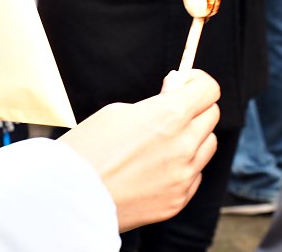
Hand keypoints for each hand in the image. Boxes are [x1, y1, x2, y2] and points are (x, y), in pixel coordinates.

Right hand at [60, 70, 219, 231]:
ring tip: (162, 142)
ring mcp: (184, 175)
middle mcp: (184, 144)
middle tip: (170, 112)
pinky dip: (183, 168)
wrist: (69, 198)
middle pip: (212, 115)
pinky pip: (194, 175)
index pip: (209, 89)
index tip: (185, 84)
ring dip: (193, 138)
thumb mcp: (117, 111)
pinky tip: (156, 168)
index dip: (198, 82)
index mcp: (170, 115)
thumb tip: (176, 88)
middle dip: (195, 108)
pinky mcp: (178, 200)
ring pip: (207, 146)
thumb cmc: (87, 149)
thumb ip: (156, 100)